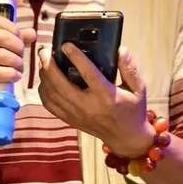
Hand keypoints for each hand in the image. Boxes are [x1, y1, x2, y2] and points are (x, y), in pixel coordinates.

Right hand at [0, 15, 36, 110]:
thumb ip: (8, 38)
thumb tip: (32, 32)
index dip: (12, 28)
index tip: (19, 38)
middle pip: (0, 36)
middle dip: (17, 45)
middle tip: (21, 54)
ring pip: (1, 55)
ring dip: (17, 62)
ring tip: (19, 67)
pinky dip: (12, 74)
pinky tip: (15, 76)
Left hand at [38, 42, 154, 157]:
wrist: (126, 138)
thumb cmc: (132, 110)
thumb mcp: (138, 89)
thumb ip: (130, 68)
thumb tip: (121, 49)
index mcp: (107, 96)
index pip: (88, 74)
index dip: (76, 58)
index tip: (65, 45)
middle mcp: (89, 106)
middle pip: (60, 85)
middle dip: (49, 66)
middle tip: (45, 51)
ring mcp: (77, 115)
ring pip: (52, 94)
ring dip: (44, 76)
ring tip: (43, 61)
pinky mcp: (70, 120)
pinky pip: (50, 105)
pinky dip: (44, 90)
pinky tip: (44, 79)